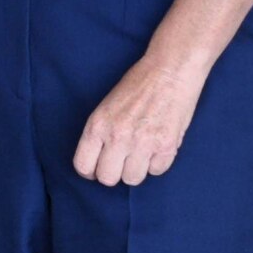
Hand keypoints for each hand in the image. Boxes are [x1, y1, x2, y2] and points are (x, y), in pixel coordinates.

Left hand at [72, 55, 203, 186]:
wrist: (169, 72)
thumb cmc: (136, 86)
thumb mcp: (106, 107)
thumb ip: (100, 134)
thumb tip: (97, 162)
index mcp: (97, 126)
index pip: (83, 166)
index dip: (90, 171)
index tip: (96, 168)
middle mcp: (117, 137)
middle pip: (107, 178)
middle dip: (113, 173)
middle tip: (120, 161)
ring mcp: (143, 143)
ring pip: (132, 179)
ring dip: (136, 169)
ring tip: (140, 152)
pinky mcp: (166, 147)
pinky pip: (157, 171)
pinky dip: (157, 163)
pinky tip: (157, 146)